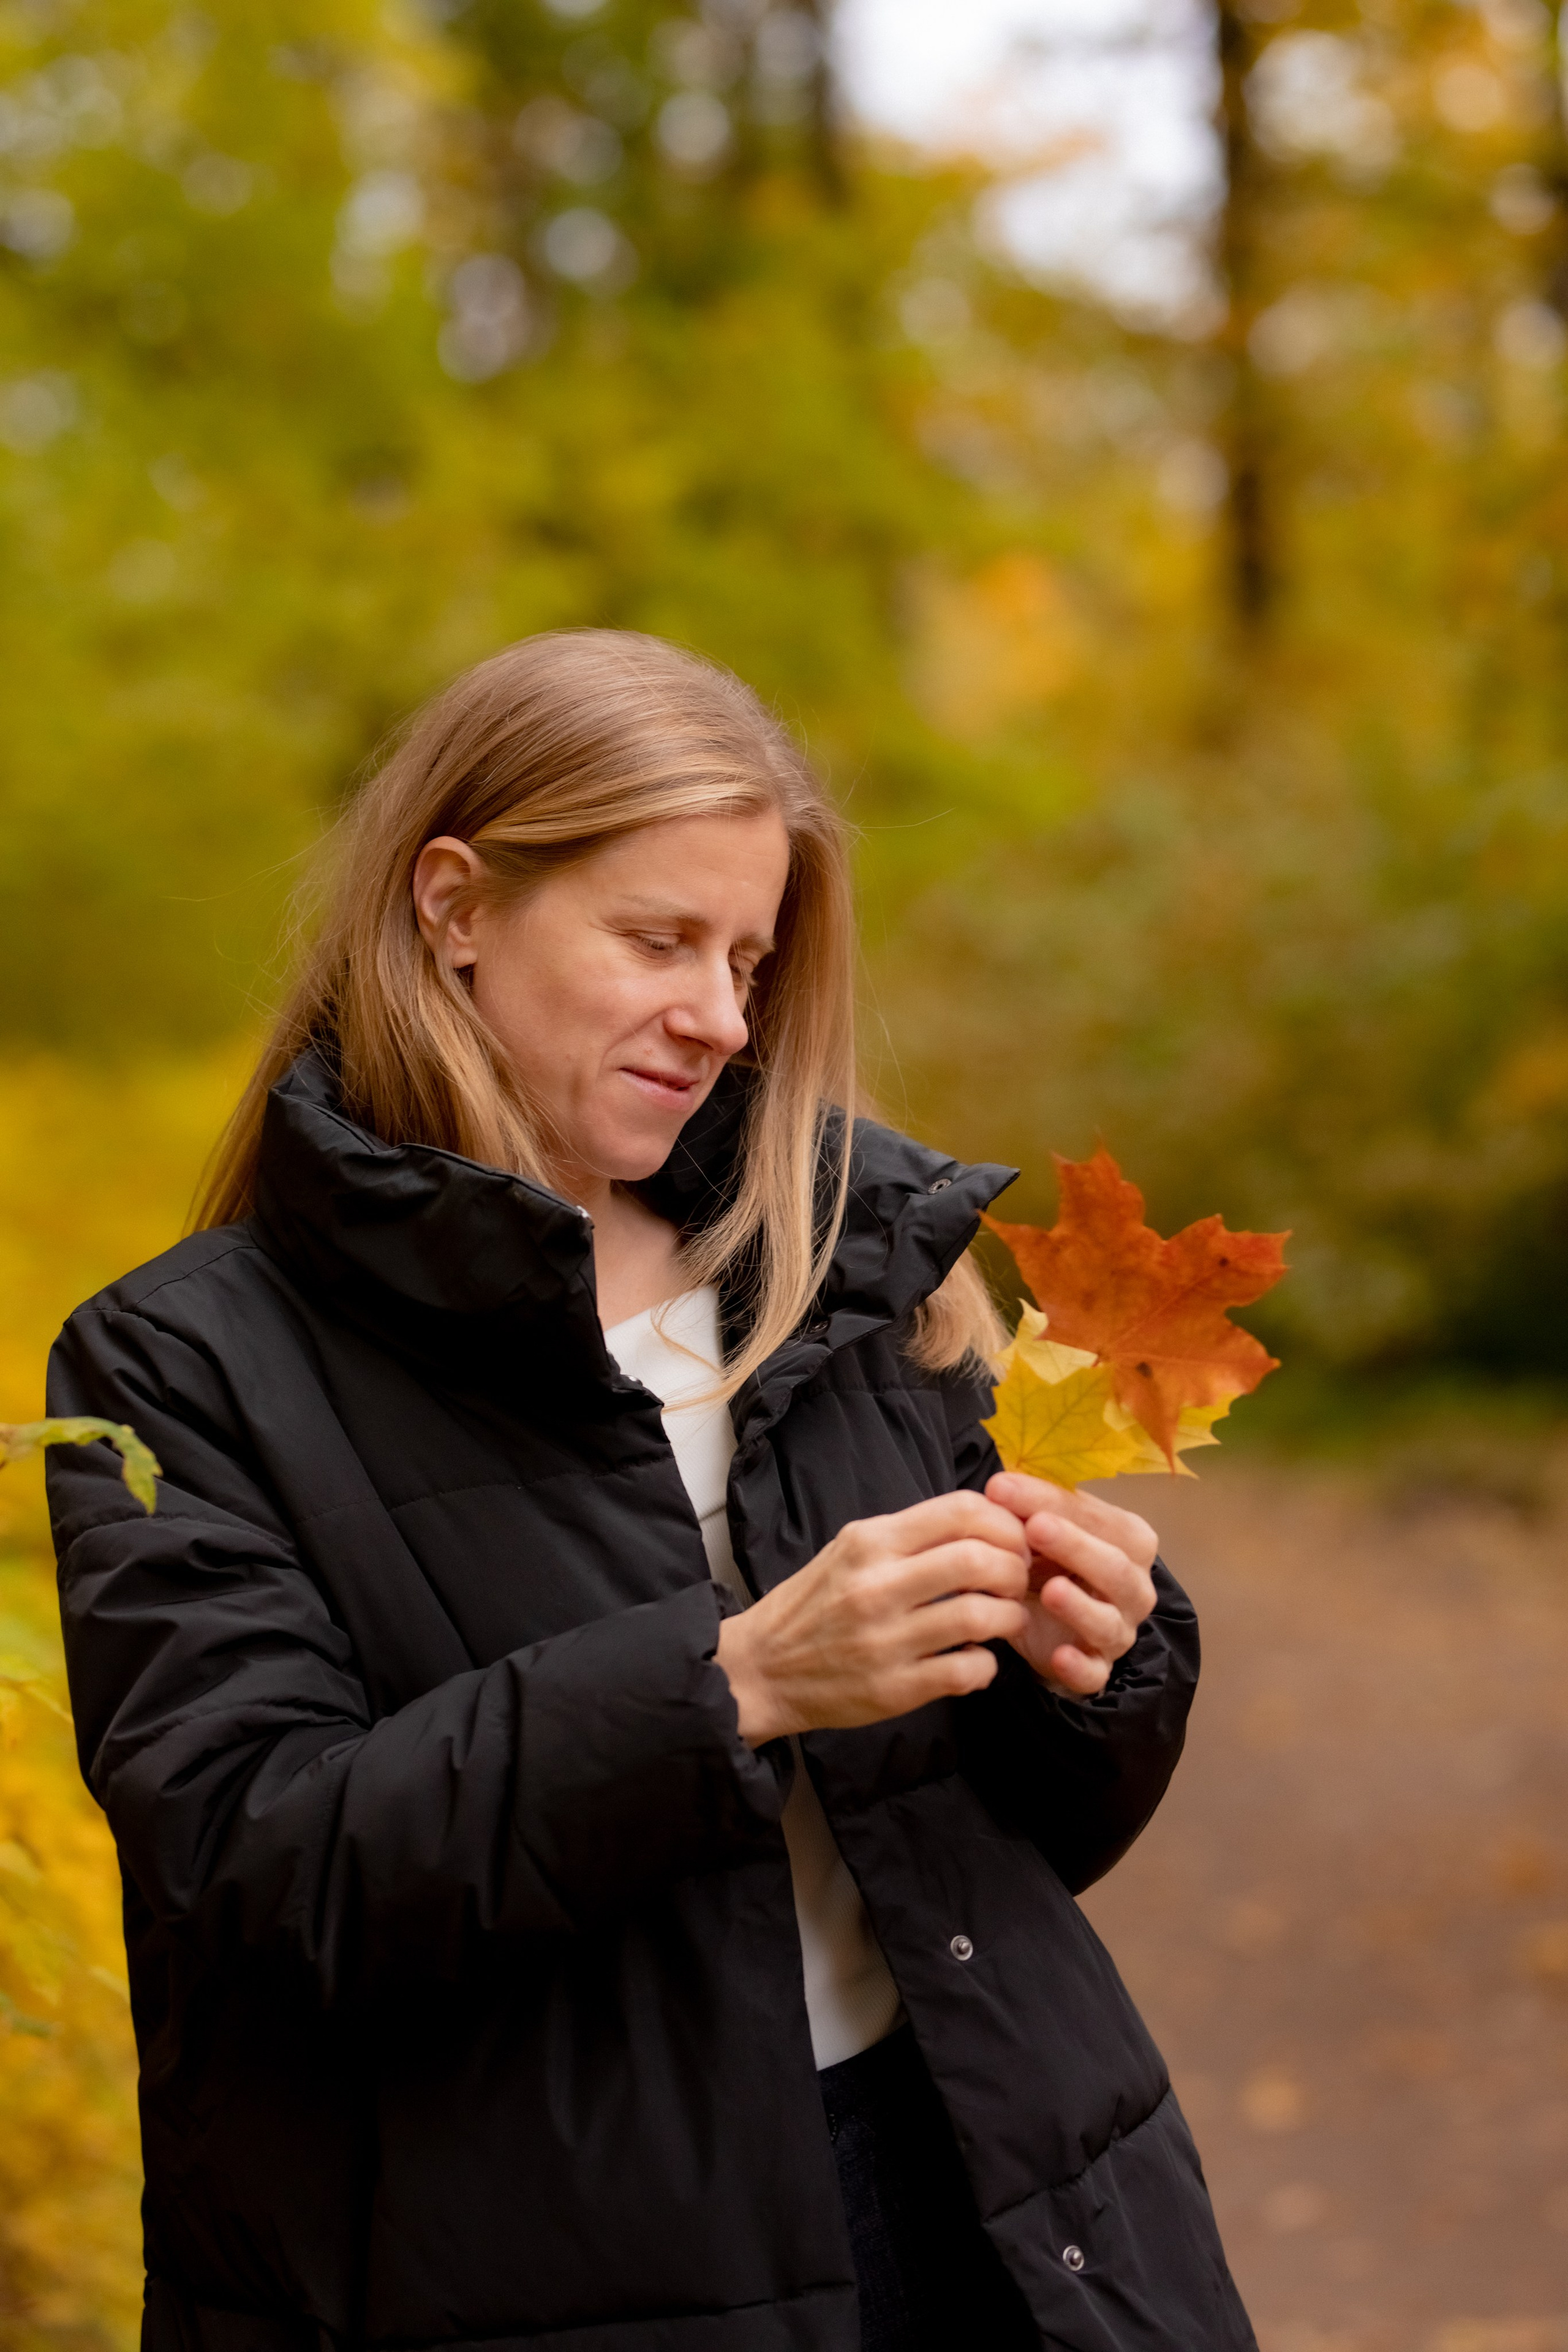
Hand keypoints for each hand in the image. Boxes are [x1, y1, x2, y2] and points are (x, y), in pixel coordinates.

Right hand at [715, 1492, 1031, 1746]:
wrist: (761, 1669)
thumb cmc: (814, 1605)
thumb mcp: (851, 1550)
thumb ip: (910, 1537)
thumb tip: (983, 1526)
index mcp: (870, 1542)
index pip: (961, 1511)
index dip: (1005, 1523)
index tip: (1012, 1539)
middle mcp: (877, 1586)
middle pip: (979, 1560)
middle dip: (1014, 1568)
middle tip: (1015, 1581)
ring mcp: (886, 1641)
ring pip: (981, 1616)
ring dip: (1008, 1617)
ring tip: (1004, 1619)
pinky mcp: (893, 1690)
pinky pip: (967, 1672)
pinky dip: (986, 1666)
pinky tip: (976, 1661)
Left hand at [984, 1472, 1157, 1698]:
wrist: (1045, 1622)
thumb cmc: (1049, 1563)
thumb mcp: (1040, 1530)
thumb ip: (1029, 1507)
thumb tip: (998, 1485)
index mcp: (1129, 1541)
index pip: (1097, 1517)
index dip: (1051, 1501)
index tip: (1001, 1487)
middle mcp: (1134, 1587)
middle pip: (1114, 1567)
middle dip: (1075, 1546)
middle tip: (1034, 1527)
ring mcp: (1119, 1632)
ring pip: (1108, 1622)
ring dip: (1080, 1607)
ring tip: (1050, 1590)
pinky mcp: (1097, 1669)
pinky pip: (1094, 1673)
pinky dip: (1079, 1667)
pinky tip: (1059, 1657)